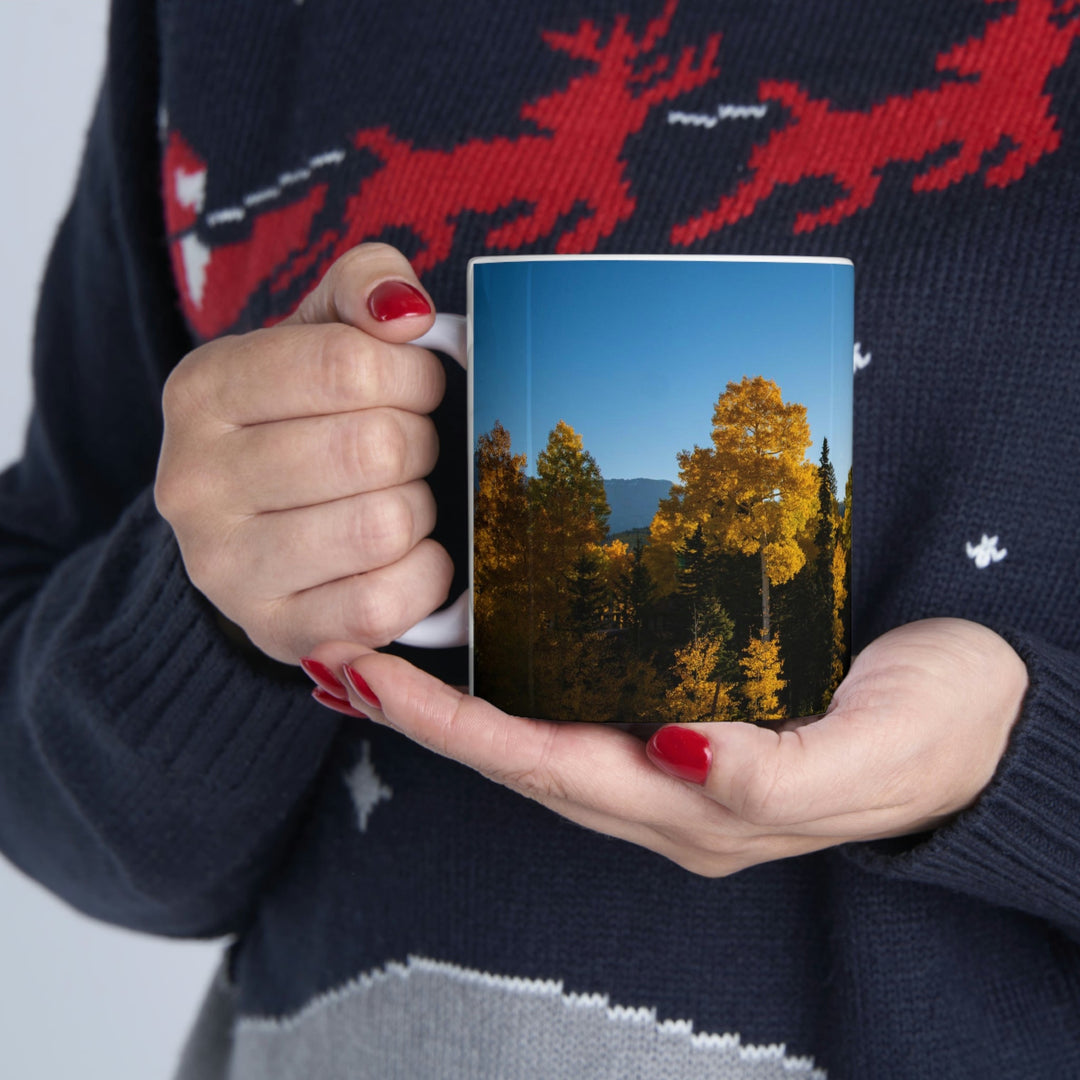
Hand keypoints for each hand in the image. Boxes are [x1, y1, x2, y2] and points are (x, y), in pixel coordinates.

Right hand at [155, 243, 451, 663]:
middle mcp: (195, 482)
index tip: (419, 387)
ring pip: (383, 526)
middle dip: (420, 443)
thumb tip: (406, 312)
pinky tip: (409, 555)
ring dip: (420, 509)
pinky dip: (424, 575)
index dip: (414, 375)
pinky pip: (383, 605)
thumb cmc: (305, 419)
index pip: (348, 365)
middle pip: (374, 448)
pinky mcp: (275, 631)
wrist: (257, 528)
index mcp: (203, 390)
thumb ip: (364, 287)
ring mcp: (226, 568)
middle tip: (411, 448)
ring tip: (401, 498)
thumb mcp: (321, 333)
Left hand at [305, 618, 1027, 875]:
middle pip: (523, 758)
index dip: (456, 728)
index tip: (373, 677)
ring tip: (380, 659)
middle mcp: (673, 793)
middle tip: (341, 657)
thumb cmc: (943, 725)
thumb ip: (781, 769)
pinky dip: (514, 693)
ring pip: (540, 741)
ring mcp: (678, 763)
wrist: (990, 719)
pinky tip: (485, 658)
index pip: (552, 766)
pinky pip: (580, 714)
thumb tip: (677, 753)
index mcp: (706, 807)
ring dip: (456, 707)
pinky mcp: (693, 724)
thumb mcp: (882, 749)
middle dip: (428, 717)